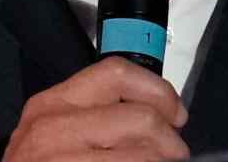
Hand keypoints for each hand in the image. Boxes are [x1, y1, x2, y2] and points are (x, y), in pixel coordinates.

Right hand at [3, 56, 189, 160]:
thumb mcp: (55, 133)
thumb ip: (94, 115)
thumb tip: (154, 113)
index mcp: (52, 104)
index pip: (116, 74)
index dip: (158, 90)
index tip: (175, 112)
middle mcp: (52, 128)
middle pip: (139, 117)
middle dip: (169, 138)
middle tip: (174, 152)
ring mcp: (61, 159)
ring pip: (142, 154)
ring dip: (162, 161)